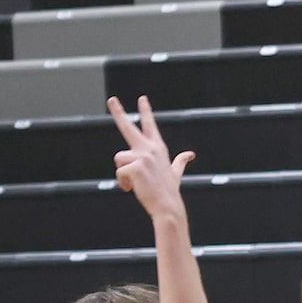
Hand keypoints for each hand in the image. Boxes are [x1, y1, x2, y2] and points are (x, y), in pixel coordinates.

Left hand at [109, 93, 192, 223]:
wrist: (167, 204)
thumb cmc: (168, 190)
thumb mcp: (176, 172)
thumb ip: (180, 161)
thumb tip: (190, 155)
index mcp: (158, 148)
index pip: (149, 125)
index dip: (145, 111)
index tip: (141, 98)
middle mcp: (149, 148)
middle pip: (128, 127)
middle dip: (119, 112)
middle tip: (111, 99)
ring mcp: (142, 156)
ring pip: (119, 158)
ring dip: (123, 174)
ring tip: (135, 183)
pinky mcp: (134, 166)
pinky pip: (119, 173)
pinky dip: (123, 183)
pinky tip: (132, 188)